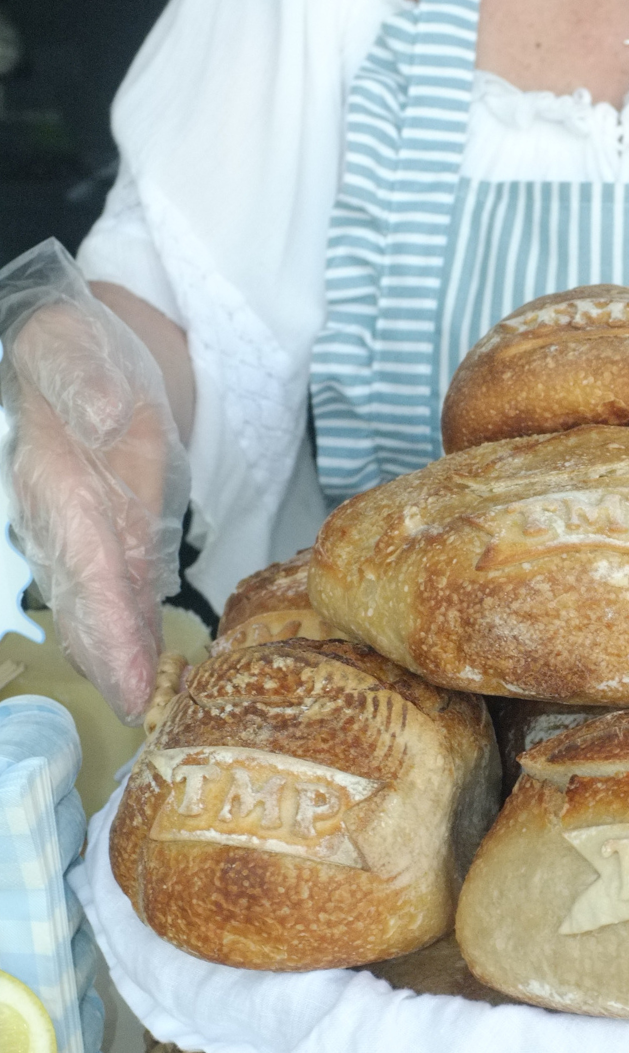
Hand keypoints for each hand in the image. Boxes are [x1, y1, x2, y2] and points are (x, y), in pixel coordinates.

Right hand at [0, 241, 190, 723]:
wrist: (84, 355)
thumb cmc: (81, 350)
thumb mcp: (76, 347)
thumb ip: (82, 378)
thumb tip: (104, 413)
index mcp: (56, 476)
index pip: (84, 556)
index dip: (105, 615)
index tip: (125, 665)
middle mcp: (63, 519)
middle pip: (86, 598)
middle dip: (108, 655)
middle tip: (136, 706)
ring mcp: (86, 535)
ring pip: (98, 607)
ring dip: (117, 657)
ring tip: (142, 705)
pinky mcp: (114, 539)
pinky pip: (121, 596)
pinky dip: (132, 636)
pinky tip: (147, 675)